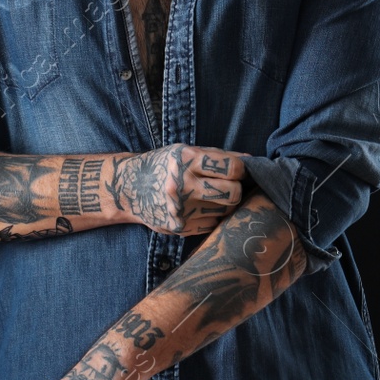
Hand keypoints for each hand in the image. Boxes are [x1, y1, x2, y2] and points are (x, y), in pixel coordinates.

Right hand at [107, 144, 246, 236]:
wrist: (128, 189)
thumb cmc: (162, 166)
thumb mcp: (185, 152)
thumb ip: (217, 156)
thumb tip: (251, 161)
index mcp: (184, 160)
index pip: (231, 168)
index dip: (240, 170)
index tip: (238, 171)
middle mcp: (181, 185)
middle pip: (232, 193)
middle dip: (236, 189)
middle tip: (228, 186)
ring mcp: (180, 209)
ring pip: (225, 211)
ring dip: (224, 204)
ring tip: (211, 197)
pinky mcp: (180, 227)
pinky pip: (212, 223)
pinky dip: (211, 216)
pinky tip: (199, 208)